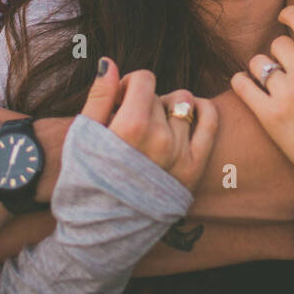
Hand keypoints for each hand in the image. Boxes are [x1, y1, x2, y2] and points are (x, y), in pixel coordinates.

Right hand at [82, 58, 217, 193]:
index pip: (143, 79)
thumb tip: (110, 62)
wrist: (100, 231)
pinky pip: (210, 122)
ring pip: (184, 105)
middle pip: (160, 95)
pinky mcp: (194, 170)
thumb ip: (99, 96)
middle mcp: (160, 139)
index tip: (119, 103)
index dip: (129, 86)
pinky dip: (203, 110)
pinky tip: (189, 113)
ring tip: (152, 128)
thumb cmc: (85, 182)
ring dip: (168, 110)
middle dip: (144, 103)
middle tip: (130, 126)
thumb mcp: (83, 136)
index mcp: (131, 126)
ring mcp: (180, 155)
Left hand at [230, 5, 293, 242]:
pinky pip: (242, 85)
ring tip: (272, 81)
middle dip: (282, 51)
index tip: (284, 19)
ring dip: (263, 68)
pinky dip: (241, 82)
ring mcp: (286, 94)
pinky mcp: (269, 116)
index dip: (288, 15)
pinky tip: (248, 86)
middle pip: (278, 43)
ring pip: (259, 63)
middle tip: (289, 66)